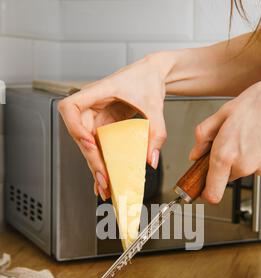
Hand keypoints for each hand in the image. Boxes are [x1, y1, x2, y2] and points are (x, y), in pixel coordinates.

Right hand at [58, 55, 167, 199]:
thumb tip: (151, 159)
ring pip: (89, 146)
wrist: (154, 75)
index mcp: (97, 92)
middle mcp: (92, 106)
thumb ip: (156, 131)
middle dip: (91, 158)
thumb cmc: (148, 79)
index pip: (70, 107)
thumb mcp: (155, 105)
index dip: (74, 126)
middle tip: (104, 178)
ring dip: (95, 166)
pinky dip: (101, 164)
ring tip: (104, 187)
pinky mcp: (105, 128)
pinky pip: (99, 147)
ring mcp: (97, 118)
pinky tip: (103, 180)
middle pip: (80, 135)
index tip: (88, 141)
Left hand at [189, 71, 260, 202]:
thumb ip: (205, 135)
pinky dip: (254, 151)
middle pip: (225, 176)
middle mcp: (243, 166)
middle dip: (223, 162)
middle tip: (226, 140)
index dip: (204, 192)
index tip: (200, 188)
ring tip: (246, 131)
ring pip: (241, 168)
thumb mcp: (226, 111)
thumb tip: (195, 152)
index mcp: (226, 155)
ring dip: (240, 155)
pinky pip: (256, 162)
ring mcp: (260, 167)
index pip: (211, 193)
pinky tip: (258, 133)